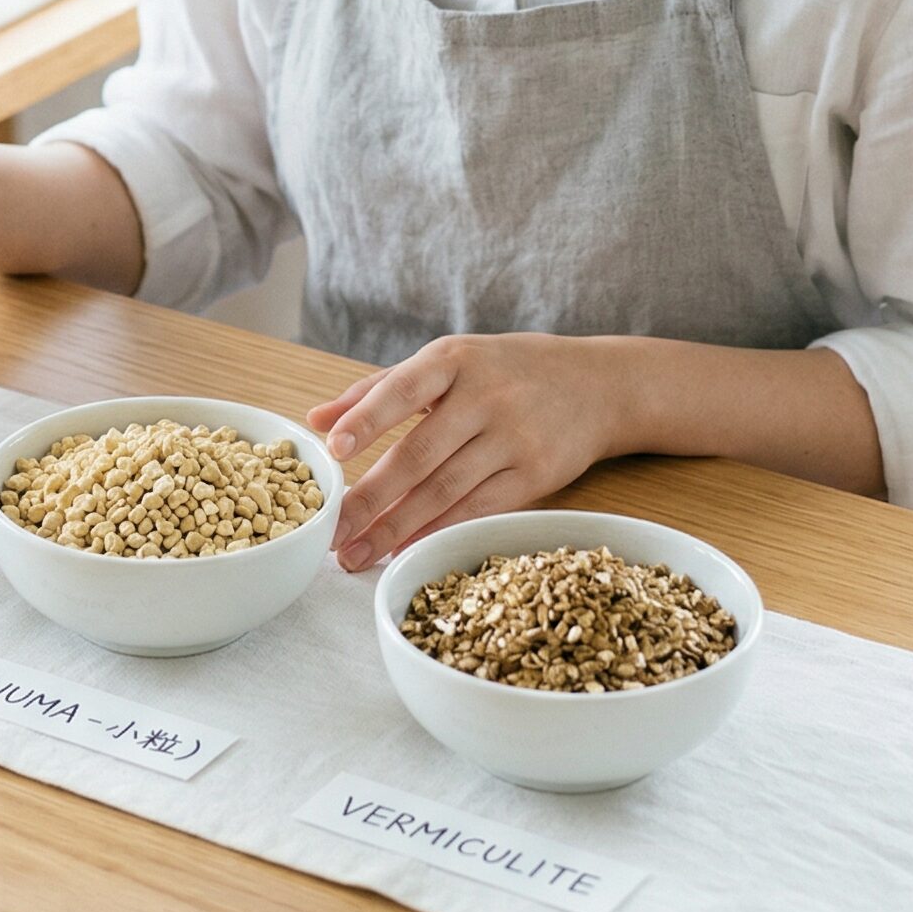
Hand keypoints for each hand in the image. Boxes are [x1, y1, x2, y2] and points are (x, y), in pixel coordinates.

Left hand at [305, 334, 627, 571]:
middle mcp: (485, 395)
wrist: (596, 385)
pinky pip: (479, 508)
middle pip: (419, 453)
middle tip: (331, 532)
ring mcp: (514, 437)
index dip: (368, 419)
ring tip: (358, 553)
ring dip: (397, 527)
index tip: (333, 450)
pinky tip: (407, 548)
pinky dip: (439, 531)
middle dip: (371, 497)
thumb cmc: (503, 371)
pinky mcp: (538, 474)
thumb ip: (378, 389)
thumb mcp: (446, 362)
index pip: (404, 388)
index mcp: (454, 358)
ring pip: (445, 489)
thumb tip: (317, 421)